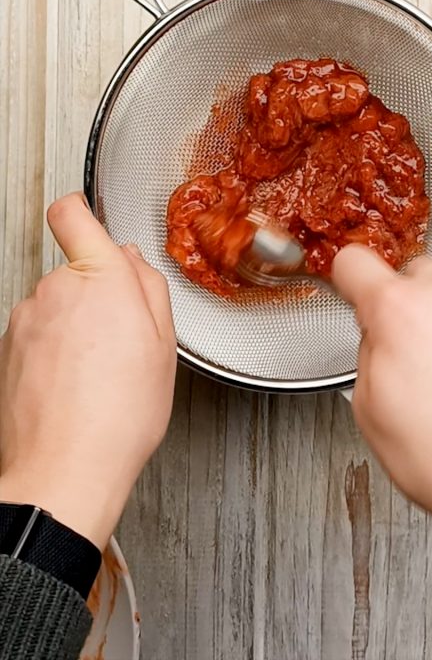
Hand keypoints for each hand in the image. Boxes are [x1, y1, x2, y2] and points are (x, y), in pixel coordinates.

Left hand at [0, 193, 176, 549]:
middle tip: (123, 339)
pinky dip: (54, 353)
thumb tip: (133, 263)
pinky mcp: (7, 350)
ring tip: (100, 373)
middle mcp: (53, 290)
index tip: (88, 221)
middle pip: (75, 271)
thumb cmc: (118, 415)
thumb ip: (149, 287)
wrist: (65, 471)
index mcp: (98, 278)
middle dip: (98, 294)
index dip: (80, 212)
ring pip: (56, 307)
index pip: (71, 214)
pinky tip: (76, 387)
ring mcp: (24, 320)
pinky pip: (37, 336)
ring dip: (75, 328)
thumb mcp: (163, 345)